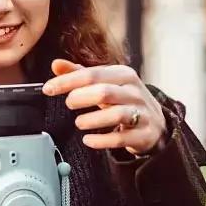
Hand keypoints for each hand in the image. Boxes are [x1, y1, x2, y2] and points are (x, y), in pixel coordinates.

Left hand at [42, 58, 166, 155]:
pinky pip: (121, 138)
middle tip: (68, 103)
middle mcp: (134, 92)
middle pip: (105, 91)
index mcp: (124, 75)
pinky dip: (102, 140)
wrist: (156, 124)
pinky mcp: (143, 134)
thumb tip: (56, 65)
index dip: (68, 81)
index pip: (92, 74)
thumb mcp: (106, 84)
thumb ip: (80, 74)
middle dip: (82, 97)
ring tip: (78, 123)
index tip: (49, 88)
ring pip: (115, 114)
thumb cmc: (125, 100)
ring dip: (92, 119)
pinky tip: (88, 140)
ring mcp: (141, 113)